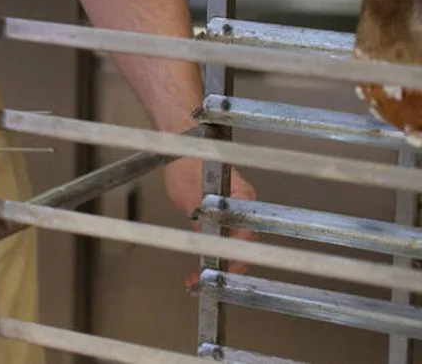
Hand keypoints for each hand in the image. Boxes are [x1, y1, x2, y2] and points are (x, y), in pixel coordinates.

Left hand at [163, 157, 257, 285]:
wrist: (181, 148)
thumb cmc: (187, 163)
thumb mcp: (190, 192)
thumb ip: (204, 214)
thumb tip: (212, 236)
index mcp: (243, 199)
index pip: (247, 237)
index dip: (234, 259)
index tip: (218, 272)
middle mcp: (244, 207)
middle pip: (242, 246)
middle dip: (224, 266)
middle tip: (201, 281)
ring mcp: (235, 212)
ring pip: (232, 245)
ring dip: (216, 262)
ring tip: (195, 278)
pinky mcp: (222, 216)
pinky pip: (222, 239)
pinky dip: (211, 253)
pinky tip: (197, 265)